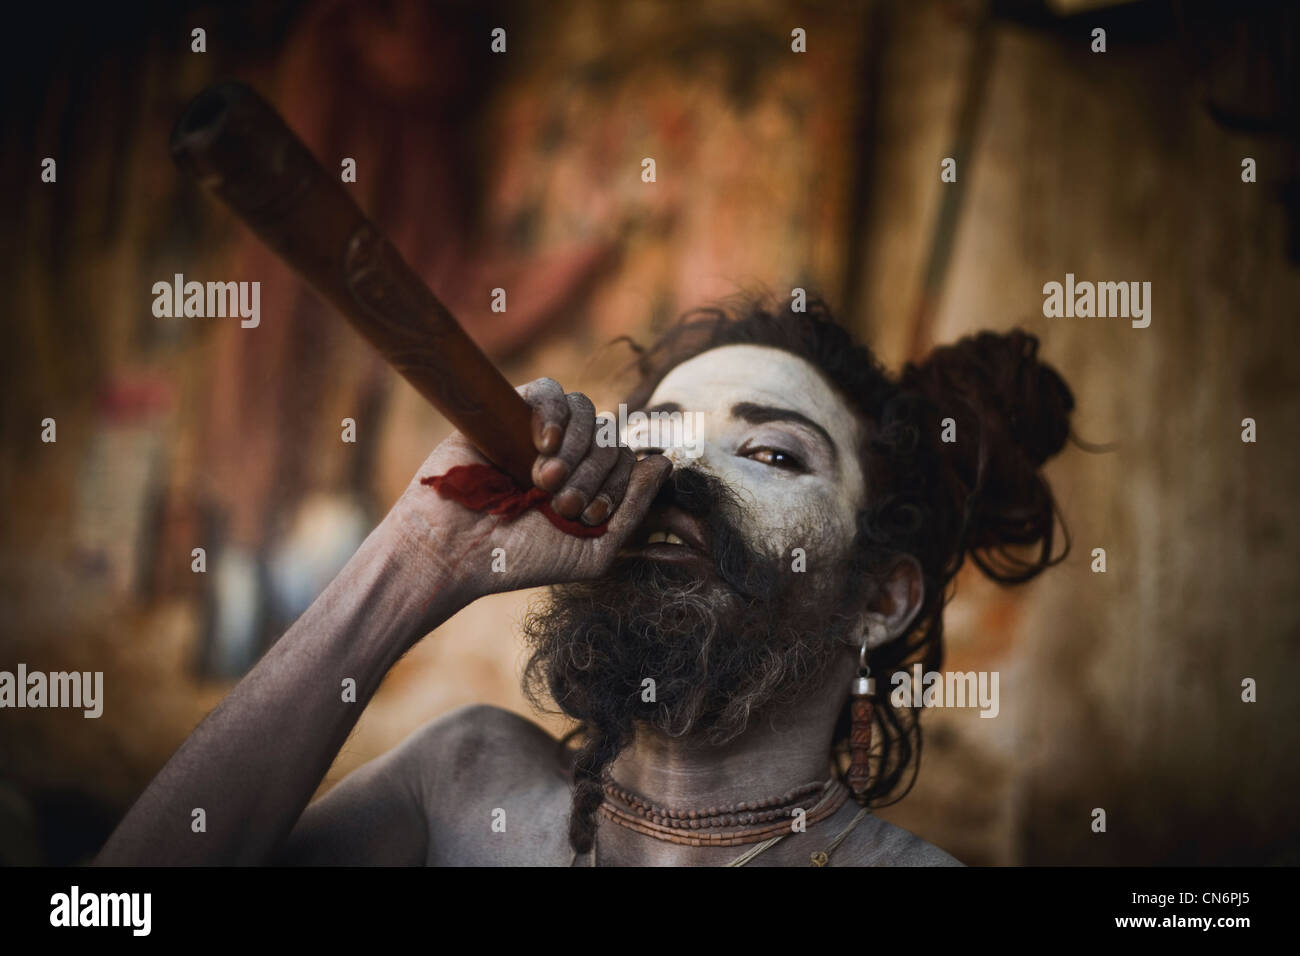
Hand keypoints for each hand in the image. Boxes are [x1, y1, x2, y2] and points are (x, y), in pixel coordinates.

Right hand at [385, 377, 671, 607]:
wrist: (454, 551)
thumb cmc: (520, 559)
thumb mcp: (594, 550)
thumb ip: (634, 509)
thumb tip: (665, 462)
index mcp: (592, 484)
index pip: (631, 460)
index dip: (619, 485)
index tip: (586, 516)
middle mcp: (571, 455)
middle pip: (613, 436)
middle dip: (595, 473)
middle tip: (560, 503)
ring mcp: (542, 432)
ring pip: (589, 410)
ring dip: (578, 447)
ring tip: (544, 480)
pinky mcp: (511, 412)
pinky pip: (551, 390)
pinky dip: (556, 413)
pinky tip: (543, 443)